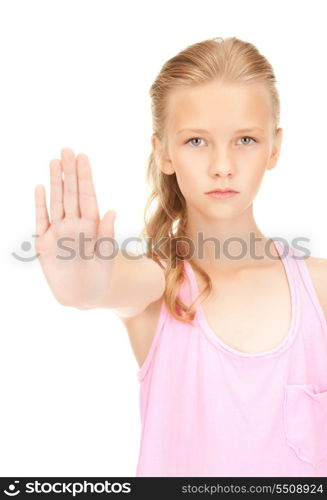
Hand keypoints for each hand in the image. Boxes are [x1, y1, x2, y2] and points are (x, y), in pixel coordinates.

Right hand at [34, 147, 116, 307]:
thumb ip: (106, 234)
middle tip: (66, 150)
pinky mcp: (44, 243)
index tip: (82, 157)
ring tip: (54, 162)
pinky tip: (40, 188)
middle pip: (70, 194)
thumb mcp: (105, 255)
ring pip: (56, 202)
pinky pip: (41, 219)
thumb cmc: (100, 275)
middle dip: (69, 172)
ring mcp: (58, 231)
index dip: (84, 177)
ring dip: (55, 183)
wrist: (84, 295)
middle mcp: (74, 224)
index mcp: (91, 224)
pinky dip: (40, 204)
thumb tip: (112, 211)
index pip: (87, 195)